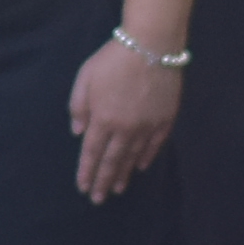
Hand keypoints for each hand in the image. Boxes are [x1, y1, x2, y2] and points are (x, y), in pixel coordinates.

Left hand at [67, 43, 181, 201]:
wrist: (151, 45)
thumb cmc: (113, 58)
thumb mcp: (85, 77)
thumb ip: (78, 106)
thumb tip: (78, 132)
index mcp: (103, 118)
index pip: (92, 152)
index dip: (87, 171)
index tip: (83, 188)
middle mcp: (125, 128)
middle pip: (113, 161)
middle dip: (104, 181)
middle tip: (98, 199)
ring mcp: (147, 125)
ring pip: (133, 157)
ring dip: (124, 174)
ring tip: (118, 189)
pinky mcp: (165, 119)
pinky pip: (154, 145)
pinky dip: (146, 157)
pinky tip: (140, 166)